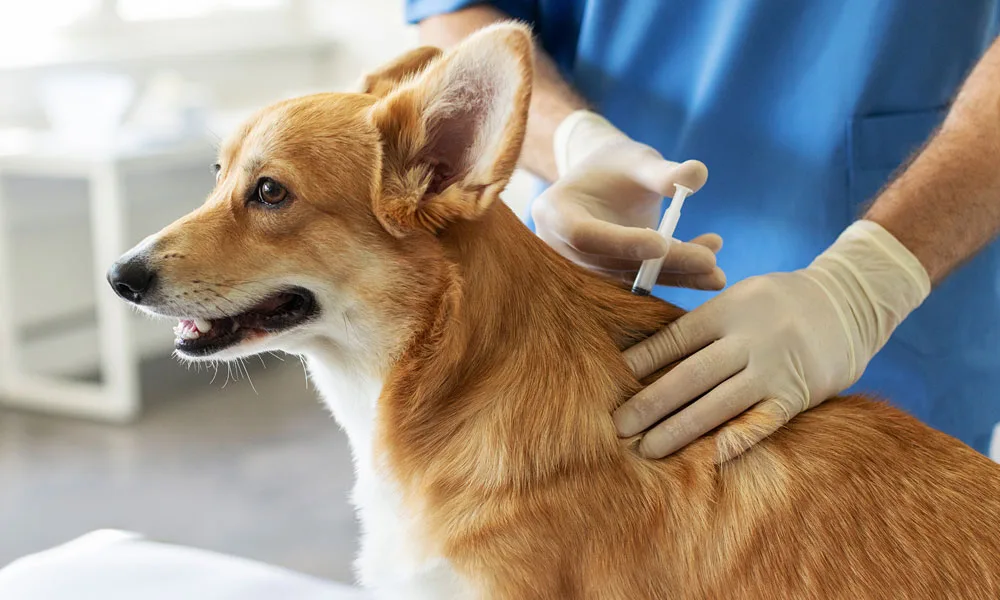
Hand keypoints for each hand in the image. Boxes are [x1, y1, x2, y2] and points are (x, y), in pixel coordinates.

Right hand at [533, 111, 724, 289]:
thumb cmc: (616, 166)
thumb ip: (662, 171)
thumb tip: (698, 174)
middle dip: (663, 266)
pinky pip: (643, 283)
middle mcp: (562, 250)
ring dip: (676, 277)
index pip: (585, 235)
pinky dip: (677, 278)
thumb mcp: (637, 160)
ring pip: (632, 280)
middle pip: (613, 264)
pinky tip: (710, 272)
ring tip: (717, 272)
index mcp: (555, 212)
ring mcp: (583, 270)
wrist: (603, 182)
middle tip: (708, 262)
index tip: (663, 243)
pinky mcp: (607, 281)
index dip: (623, 242)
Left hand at [614, 220, 931, 459]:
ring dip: (679, 431)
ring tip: (647, 449)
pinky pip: (759, 424)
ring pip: (718, 405)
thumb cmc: (778, 302)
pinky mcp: (796, 395)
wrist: (850, 302)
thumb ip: (702, 324)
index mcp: (727, 309)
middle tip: (617, 426)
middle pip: (689, 376)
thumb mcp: (739, 296)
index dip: (641, 362)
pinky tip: (703, 460)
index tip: (610, 381)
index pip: (675, 339)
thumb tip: (647, 357)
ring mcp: (773, 369)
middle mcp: (747, 339)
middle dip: (649, 403)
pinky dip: (731, 443)